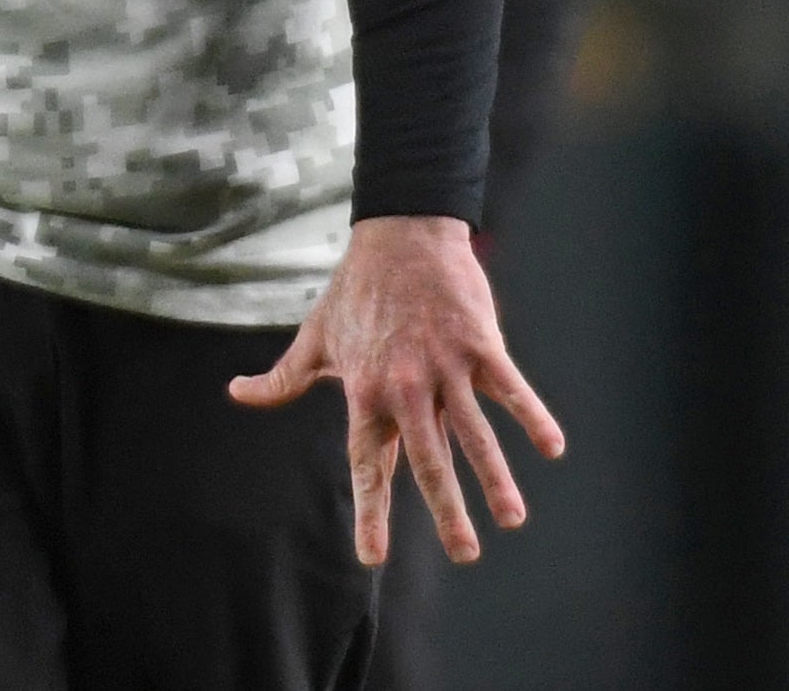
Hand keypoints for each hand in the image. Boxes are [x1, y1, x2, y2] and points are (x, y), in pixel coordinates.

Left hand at [231, 215, 564, 566]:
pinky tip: (551, 447)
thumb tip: (237, 393)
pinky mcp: (478, 342)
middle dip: (447, 509)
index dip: (371, 510)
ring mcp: (444, 365)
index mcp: (365, 391)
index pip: (367, 463)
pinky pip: (508, 386)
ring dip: (495, 476)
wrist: (399, 232)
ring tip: (512, 518)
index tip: (372, 556)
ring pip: (472, 431)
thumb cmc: (355, 291)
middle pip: (428, 459)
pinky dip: (531, 416)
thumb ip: (283, 378)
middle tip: (465, 553)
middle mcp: (404, 386)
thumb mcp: (315, 337)